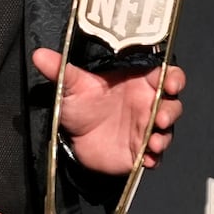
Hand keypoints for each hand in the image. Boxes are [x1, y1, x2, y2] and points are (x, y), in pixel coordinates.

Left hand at [31, 48, 184, 174]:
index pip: (166, 75)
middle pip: (172, 104)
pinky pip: (155, 156)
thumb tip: (39, 54)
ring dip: (164, 136)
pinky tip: (148, 159)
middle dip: (171, 110)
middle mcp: (148, 105)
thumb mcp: (70, 87)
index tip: (171, 82)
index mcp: (139, 82)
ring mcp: (146, 129)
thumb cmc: (80, 106)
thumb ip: (60, 71)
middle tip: (160, 117)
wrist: (73, 139)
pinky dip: (155, 158)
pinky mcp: (140, 152)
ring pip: (167, 131)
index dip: (174, 77)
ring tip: (154, 142)